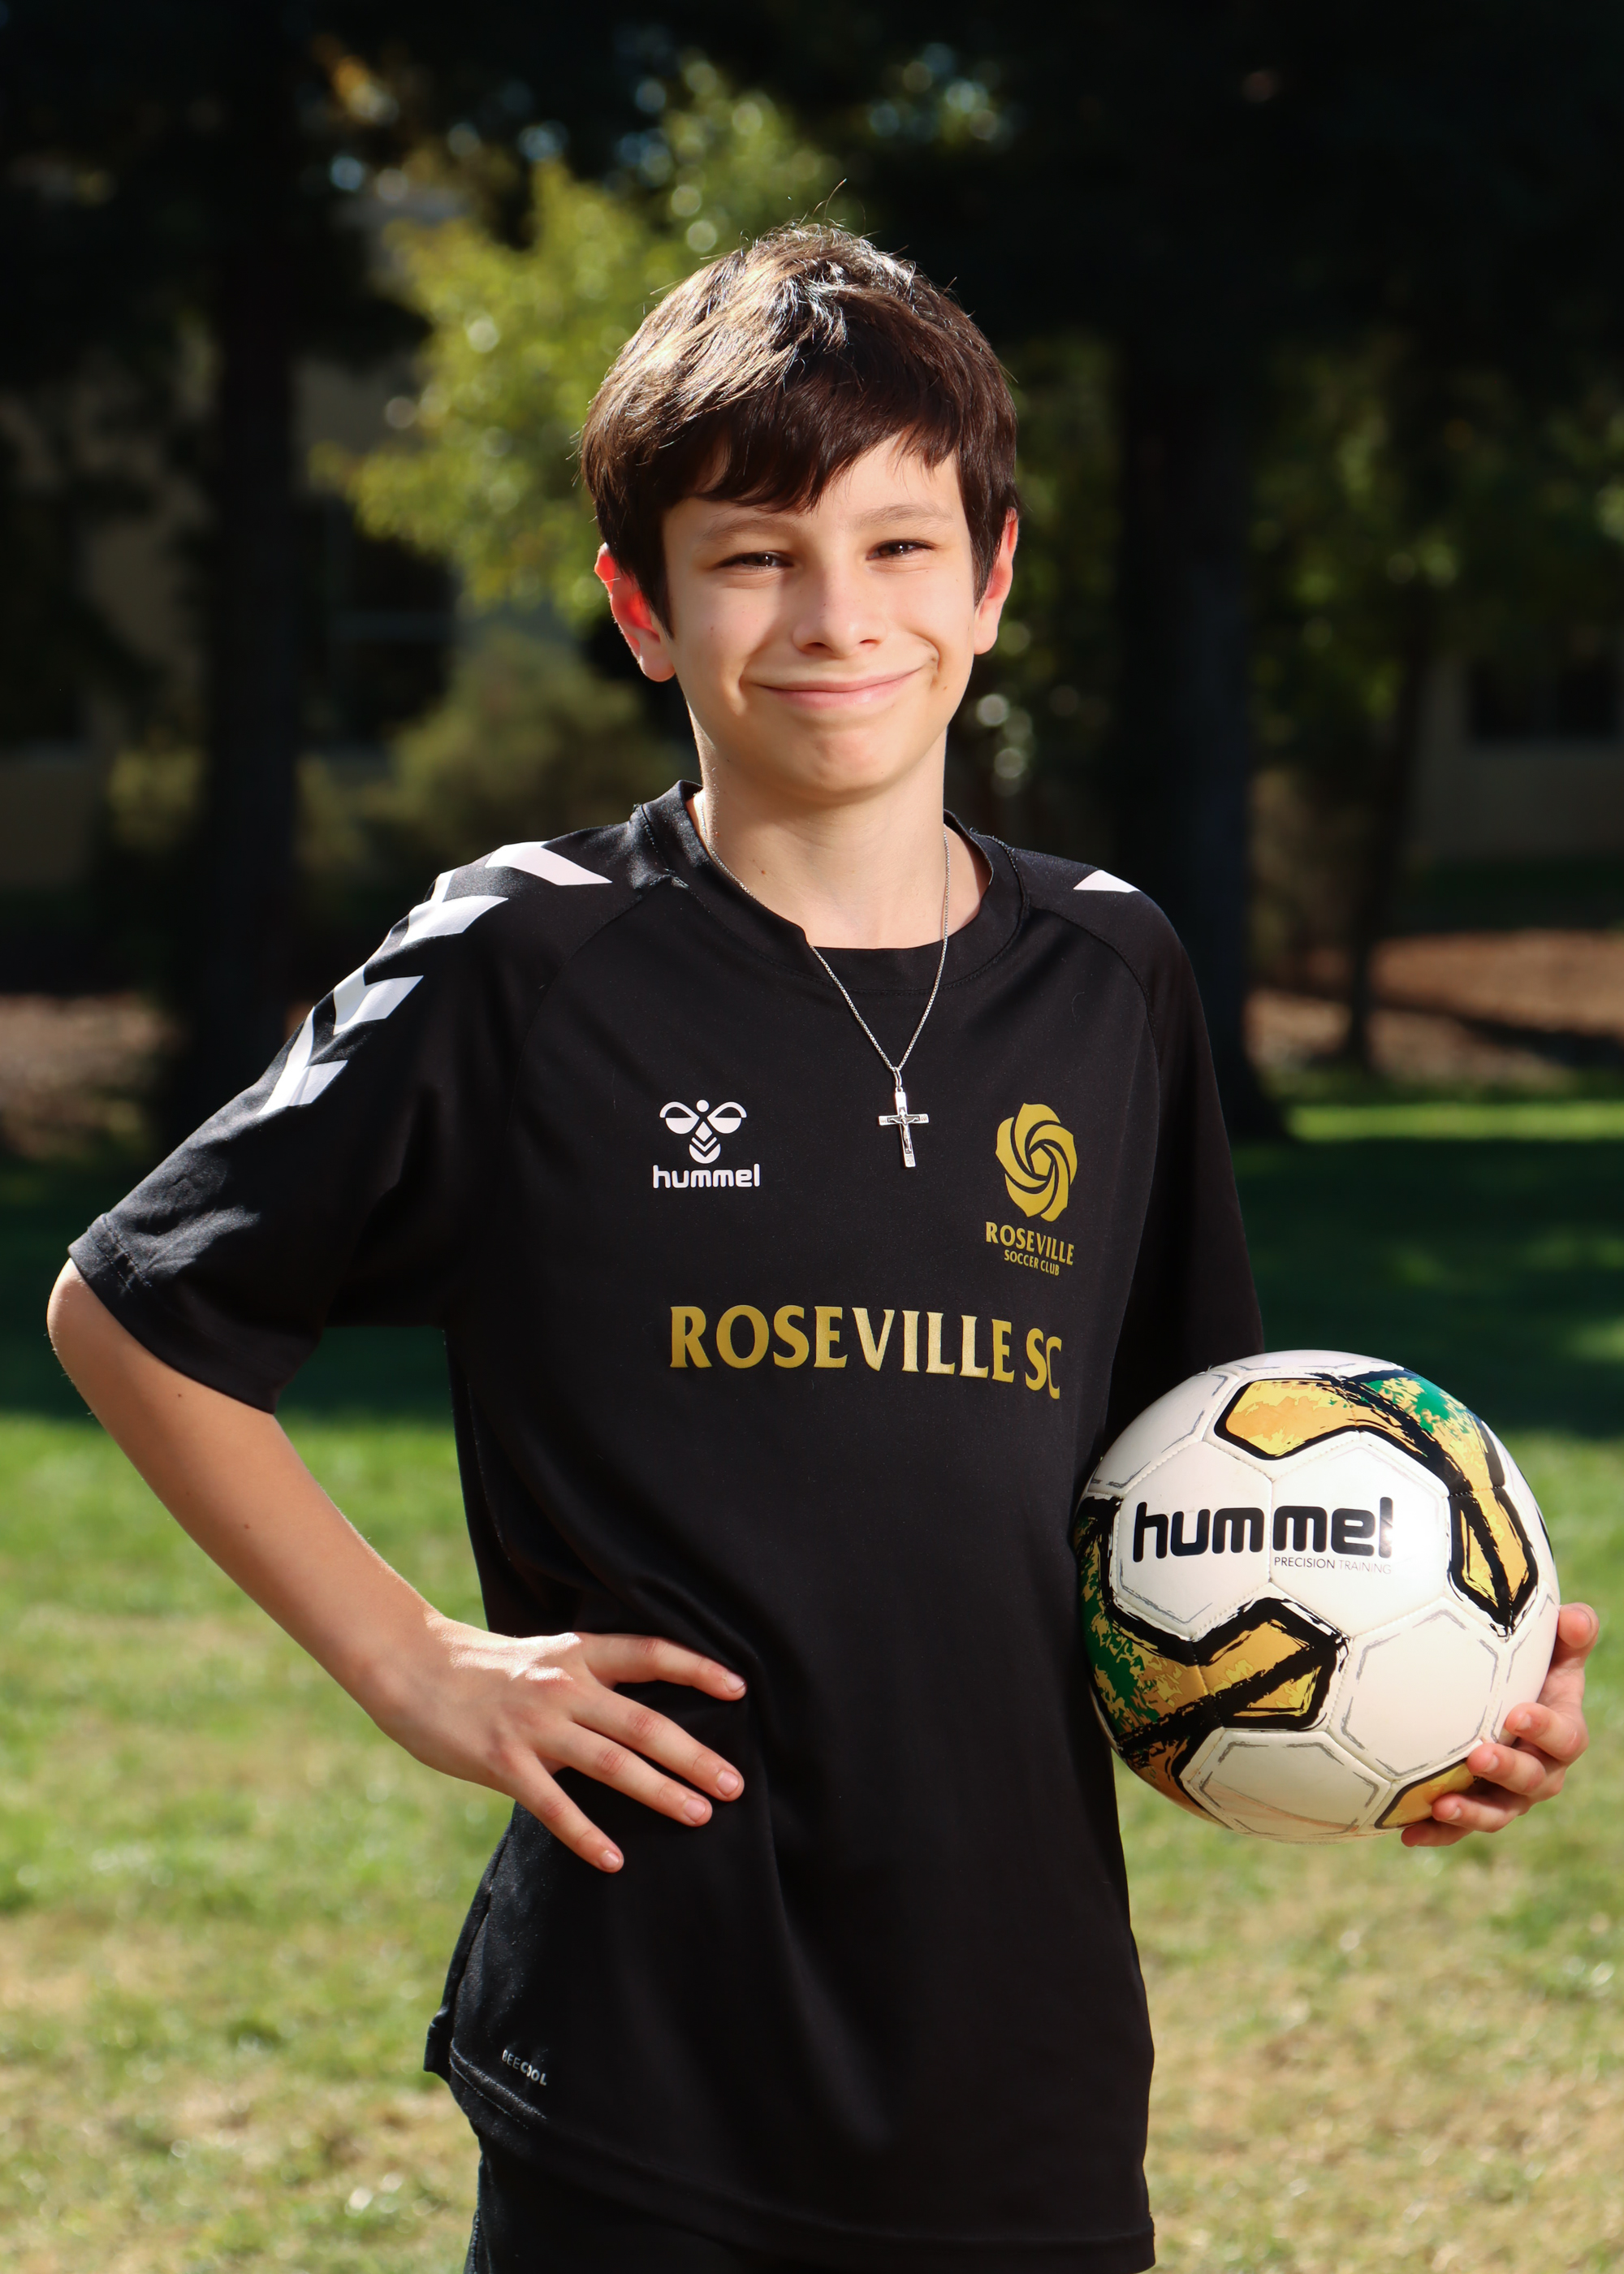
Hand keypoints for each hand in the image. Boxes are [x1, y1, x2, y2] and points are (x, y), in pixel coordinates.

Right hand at [377, 1622, 745, 1873]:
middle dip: (694, 1756)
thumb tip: (638, 1718)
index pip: (650, 1654)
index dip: (697, 1668)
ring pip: (611, 1762)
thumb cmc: (484, 1670)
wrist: (413, 1667)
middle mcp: (564, 1686)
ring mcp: (534, 1724)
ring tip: (698, 1816)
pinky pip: (553, 1805)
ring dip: (660, 1792)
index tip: (738, 1688)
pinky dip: (586, 1834)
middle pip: (644, 1723)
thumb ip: (588, 1681)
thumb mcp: (544, 1658)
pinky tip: (613, 1859)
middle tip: (734, 1785)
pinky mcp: (502, 1760)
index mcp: (578, 1655)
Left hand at [1402, 1602, 1598, 1846]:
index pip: (1565, 1738)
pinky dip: (1435, 1832)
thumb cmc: (1529, 1669)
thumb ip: (1570, 1634)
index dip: (1545, 1728)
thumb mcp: (1552, 1650)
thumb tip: (1573, 1616)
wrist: (1499, 1700)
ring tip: (1441, 1806)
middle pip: (1532, 1781)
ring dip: (1471, 1813)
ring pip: (1496, 1812)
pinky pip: (1457, 1828)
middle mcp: (1540, 1771)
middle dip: (1508, 1770)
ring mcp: (1506, 1795)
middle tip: (1478, 1754)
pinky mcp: (1474, 1807)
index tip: (1517, 1713)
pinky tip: (1406, 1832)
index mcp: (1561, 1734)